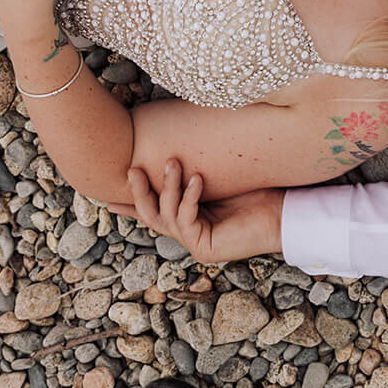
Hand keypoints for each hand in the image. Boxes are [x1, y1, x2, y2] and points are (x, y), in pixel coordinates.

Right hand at [112, 161, 284, 263]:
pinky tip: (198, 180)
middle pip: (150, 214)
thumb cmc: (258, 191)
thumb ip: (197, 168)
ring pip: (165, 217)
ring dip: (167, 188)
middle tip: (132, 169)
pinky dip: (189, 199)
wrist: (285, 213)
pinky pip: (186, 221)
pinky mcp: (205, 248)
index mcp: (188, 216)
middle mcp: (187, 232)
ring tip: (173, 163)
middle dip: (138, 192)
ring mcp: (195, 242)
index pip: (152, 208)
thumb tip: (181, 139)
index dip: (127, 201)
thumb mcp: (220, 176)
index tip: (103, 191)